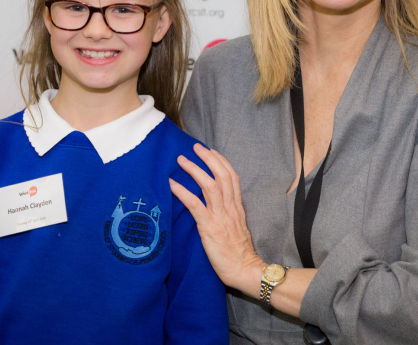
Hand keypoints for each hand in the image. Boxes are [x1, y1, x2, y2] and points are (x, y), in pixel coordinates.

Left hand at [170, 144, 263, 296]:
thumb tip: (216, 207)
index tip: (211, 151)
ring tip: (181, 160)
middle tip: (195, 147)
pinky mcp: (210, 226)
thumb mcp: (237, 229)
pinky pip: (195, 204)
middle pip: (222, 175)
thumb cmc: (239, 253)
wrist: (245, 270)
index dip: (222, 162)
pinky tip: (172, 184)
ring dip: (194, 169)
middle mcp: (230, 208)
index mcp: (237, 207)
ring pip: (210, 185)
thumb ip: (228, 215)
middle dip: (209, 158)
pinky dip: (183, 192)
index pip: (232, 178)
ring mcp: (221, 216)